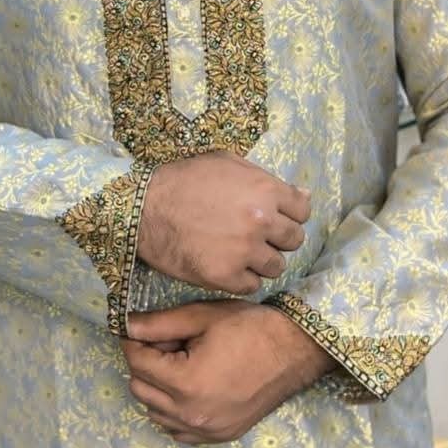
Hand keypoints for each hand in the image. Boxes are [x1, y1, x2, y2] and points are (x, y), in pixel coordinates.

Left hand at [121, 300, 334, 444]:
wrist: (294, 350)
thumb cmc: (249, 327)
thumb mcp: (201, 317)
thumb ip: (158, 324)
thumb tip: (125, 326)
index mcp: (186, 383)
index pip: (137, 363)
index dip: (133, 342)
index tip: (139, 330)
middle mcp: (192, 414)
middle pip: (141, 389)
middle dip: (144, 364)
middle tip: (166, 343)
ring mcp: (207, 430)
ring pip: (155, 413)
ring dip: (157, 388)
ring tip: (179, 363)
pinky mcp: (220, 436)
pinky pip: (178, 430)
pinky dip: (173, 411)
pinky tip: (189, 388)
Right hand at [138, 152, 310, 293]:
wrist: (144, 209)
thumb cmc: (183, 180)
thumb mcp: (225, 163)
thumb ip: (264, 178)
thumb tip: (303, 195)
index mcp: (265, 190)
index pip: (303, 211)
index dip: (289, 214)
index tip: (274, 217)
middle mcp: (261, 221)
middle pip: (293, 240)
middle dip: (277, 238)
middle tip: (254, 235)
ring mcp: (244, 251)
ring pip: (275, 266)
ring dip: (261, 260)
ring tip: (238, 251)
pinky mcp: (226, 276)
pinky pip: (252, 285)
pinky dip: (242, 278)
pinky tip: (225, 265)